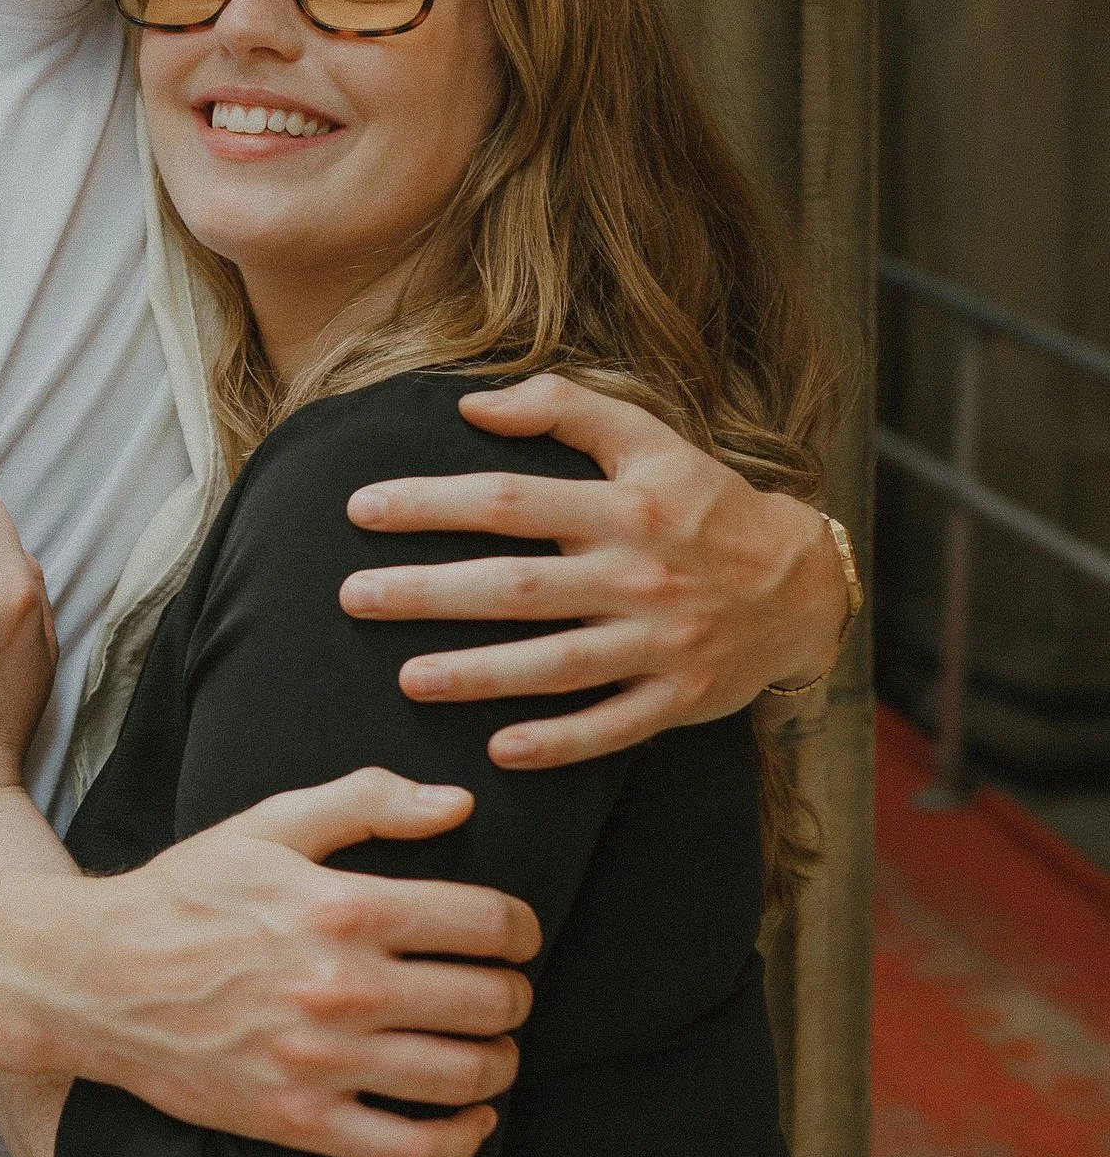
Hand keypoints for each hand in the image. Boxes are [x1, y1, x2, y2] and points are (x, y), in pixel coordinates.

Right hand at [82, 768, 539, 1156]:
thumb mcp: (269, 824)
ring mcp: (322, 1063)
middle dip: (513, 996)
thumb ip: (367, 802)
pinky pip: (410, 1150)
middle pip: (488, 1002)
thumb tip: (457, 804)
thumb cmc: (186, 895)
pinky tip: (474, 1119)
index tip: (517, 935)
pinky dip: (462, 1140)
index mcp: (343, 908)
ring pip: (463, 1076)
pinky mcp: (299, 1122)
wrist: (96, 978)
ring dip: (499, 1063)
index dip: (521, 929)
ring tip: (492, 1049)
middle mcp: (342, 988)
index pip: (485, 923)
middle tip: (503, 991)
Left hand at [338, 373, 846, 769]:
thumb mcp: (650, 438)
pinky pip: (612, 727)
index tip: (361, 509)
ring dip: (480, 675)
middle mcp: (636, 575)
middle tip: (354, 598)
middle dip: (430, 594)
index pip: (509, 499)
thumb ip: (564, 409)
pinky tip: (500, 752)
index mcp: (621, 508)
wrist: (803, 584)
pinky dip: (559, 742)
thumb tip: (472, 404)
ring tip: (408, 680)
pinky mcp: (679, 698)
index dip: (431, 503)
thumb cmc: (705, 504)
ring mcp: (659, 643)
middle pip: (517, 586)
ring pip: (556, 665)